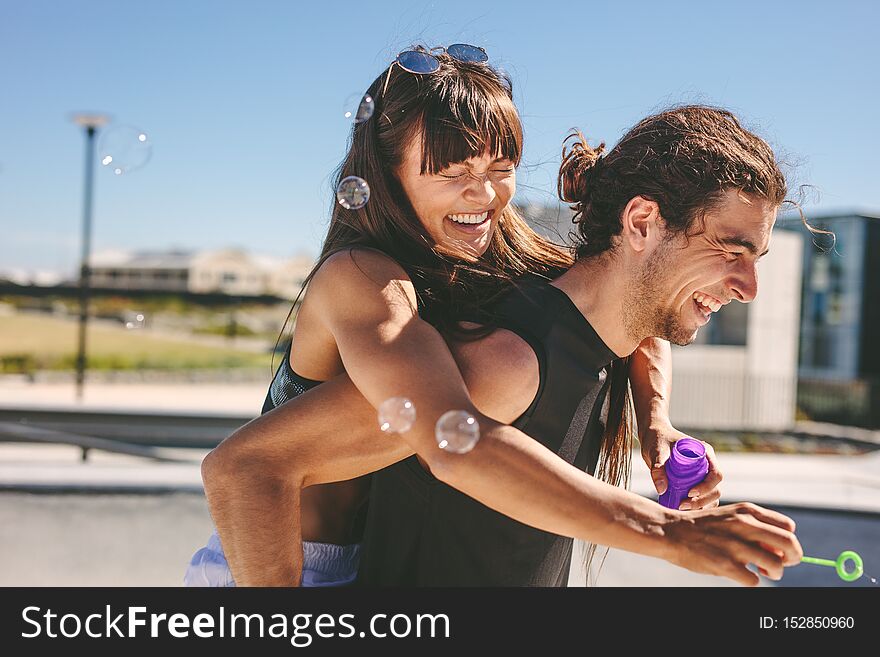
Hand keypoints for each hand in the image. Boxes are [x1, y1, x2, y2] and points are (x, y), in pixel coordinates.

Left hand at [640, 423, 722, 510]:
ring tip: (680, 508)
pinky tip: (682, 510)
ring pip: (711, 496)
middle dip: (703, 500)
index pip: (716, 474)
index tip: (689, 492)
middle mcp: (707, 465)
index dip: (707, 487)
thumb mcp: (656, 451)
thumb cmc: (657, 439)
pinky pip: (702, 498)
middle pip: (715, 488)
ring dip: (701, 506)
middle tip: (682, 505)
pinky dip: (696, 506)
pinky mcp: (694, 482)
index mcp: (705, 453)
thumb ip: (657, 468)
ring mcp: (702, 474)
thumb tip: (661, 490)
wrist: (652, 437)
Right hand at [663, 502, 802, 585]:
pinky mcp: (726, 565)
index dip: (789, 540)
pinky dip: (751, 580)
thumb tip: (779, 549)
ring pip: (776, 565)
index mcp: (747, 511)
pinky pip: (755, 580)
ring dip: (774, 573)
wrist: (671, 531)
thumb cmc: (703, 526)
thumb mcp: (730, 515)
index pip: (788, 527)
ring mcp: (736, 546)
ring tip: (762, 571)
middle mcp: (745, 525)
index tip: (780, 549)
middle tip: (782, 565)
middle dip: (793, 558)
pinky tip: (740, 573)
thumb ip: (754, 526)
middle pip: (790, 544)